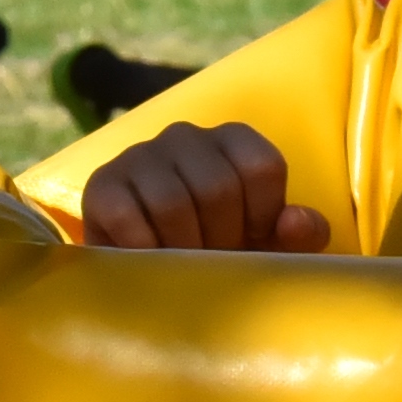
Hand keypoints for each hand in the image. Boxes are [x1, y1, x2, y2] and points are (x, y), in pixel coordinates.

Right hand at [77, 121, 326, 253]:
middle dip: (221, 241)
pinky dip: (144, 250)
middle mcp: (184, 135)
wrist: (141, 265)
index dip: (262, 217)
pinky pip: (129, 217)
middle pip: (218, 188)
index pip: (262, 167)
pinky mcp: (102, 185)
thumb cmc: (213, 248)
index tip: (249, 242)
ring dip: (182, 250)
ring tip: (182, 266)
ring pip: (172, 204)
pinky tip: (149, 262)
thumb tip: (298, 224)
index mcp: (232, 139)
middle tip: (212, 263)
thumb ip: (296, 235)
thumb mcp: (263, 245)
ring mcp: (139, 155)